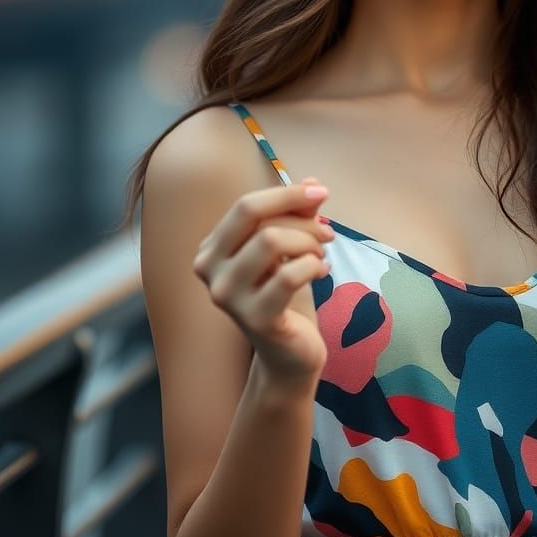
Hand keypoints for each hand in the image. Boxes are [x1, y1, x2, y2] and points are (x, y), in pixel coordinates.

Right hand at [192, 177, 334, 388]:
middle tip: (327, 231)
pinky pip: (289, 275)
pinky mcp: (254, 319)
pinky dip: (314, 266)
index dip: (287, 193)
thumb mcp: (291, 248)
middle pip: (254, 216)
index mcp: (212, 248)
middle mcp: (209, 270)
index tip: (321, 192)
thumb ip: (298, 215)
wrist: (289, 353)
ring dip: (308, 242)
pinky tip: (322, 272)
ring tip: (321, 255)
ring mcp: (227, 296)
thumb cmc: (286, 295)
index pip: (246, 204)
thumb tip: (313, 182)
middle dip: (300, 215)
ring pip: (271, 240)